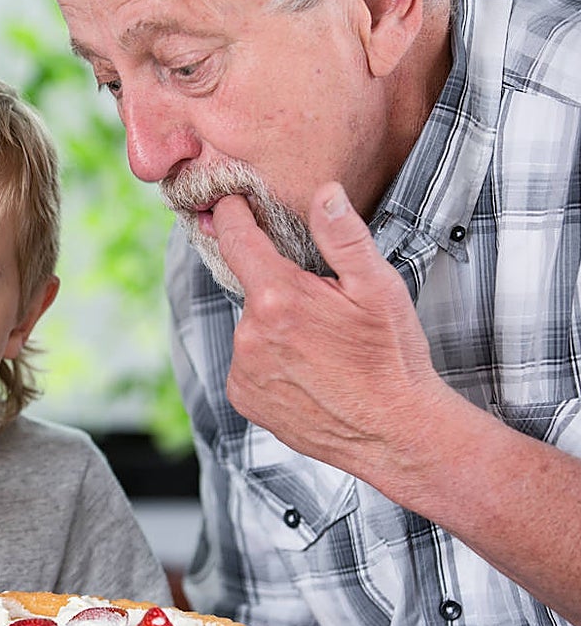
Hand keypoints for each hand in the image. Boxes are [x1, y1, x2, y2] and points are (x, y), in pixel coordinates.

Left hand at [212, 183, 450, 479]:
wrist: (394, 432)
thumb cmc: (392, 358)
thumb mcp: (377, 287)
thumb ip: (343, 236)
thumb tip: (324, 193)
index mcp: (278, 298)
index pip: (238, 240)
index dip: (233, 215)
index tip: (230, 201)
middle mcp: (249, 334)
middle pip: (253, 290)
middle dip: (280, 290)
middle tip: (322, 311)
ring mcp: (243, 370)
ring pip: (251, 329)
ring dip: (276, 329)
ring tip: (321, 350)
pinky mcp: (243, 399)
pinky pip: (247, 365)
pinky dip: (269, 362)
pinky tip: (306, 373)